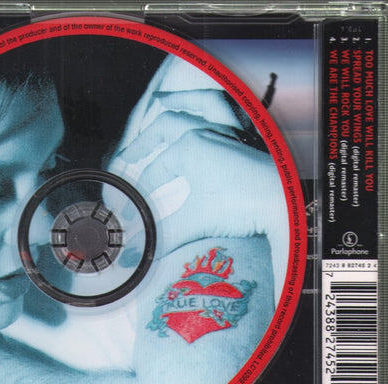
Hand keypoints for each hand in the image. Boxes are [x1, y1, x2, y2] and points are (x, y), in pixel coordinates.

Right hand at [104, 56, 287, 297]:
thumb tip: (136, 256)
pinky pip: (228, 111)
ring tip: (160, 100)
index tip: (136, 206)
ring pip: (200, 104)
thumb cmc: (242, 207)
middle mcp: (206, 131)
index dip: (142, 189)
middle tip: (127, 158)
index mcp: (189, 148)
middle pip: (164, 128)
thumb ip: (161, 237)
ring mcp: (229, 130)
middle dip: (142, 144)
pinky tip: (207, 110)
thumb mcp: (194, 222)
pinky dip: (213, 104)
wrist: (284, 204)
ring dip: (178, 100)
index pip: (156, 170)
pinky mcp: (246, 136)